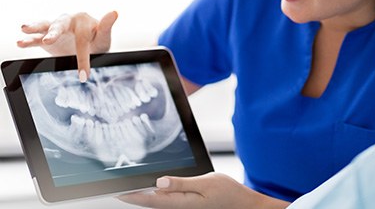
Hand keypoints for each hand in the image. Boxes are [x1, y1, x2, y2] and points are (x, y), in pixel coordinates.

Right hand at [17, 11, 117, 81]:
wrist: (89, 46)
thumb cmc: (97, 40)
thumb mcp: (103, 36)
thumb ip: (106, 26)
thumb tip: (114, 12)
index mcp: (82, 20)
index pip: (82, 39)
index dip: (83, 58)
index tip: (84, 75)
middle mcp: (67, 22)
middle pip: (60, 25)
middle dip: (54, 32)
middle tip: (49, 39)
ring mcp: (55, 29)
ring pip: (44, 26)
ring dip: (35, 28)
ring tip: (25, 29)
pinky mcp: (45, 38)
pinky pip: (36, 38)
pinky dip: (28, 40)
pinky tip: (21, 42)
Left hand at [118, 173, 289, 208]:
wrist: (243, 203)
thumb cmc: (228, 193)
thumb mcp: (207, 183)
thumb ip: (182, 184)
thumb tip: (160, 182)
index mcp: (183, 203)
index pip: (151, 199)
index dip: (133, 195)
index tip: (117, 190)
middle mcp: (180, 206)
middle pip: (152, 201)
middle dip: (134, 194)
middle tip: (116, 185)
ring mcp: (184, 206)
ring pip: (159, 199)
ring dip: (144, 193)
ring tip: (130, 183)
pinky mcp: (188, 203)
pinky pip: (168, 198)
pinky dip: (157, 192)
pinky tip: (153, 186)